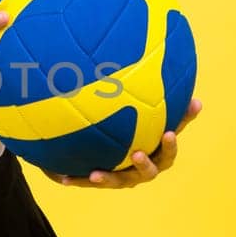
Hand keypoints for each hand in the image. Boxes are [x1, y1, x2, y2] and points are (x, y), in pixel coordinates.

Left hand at [40, 97, 202, 187]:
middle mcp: (145, 167)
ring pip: (120, 181)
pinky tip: (63, 178)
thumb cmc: (138, 121)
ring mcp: (125, 177)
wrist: (115, 150)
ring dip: (110, 178)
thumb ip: (154, 90)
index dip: (172, 141)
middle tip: (138, 153)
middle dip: (145, 164)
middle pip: (151, 171)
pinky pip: (90, 182)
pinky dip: (78, 180)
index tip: (169, 132)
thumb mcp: (145, 104)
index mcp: (158, 150)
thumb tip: (159, 54)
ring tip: (97, 174)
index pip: (169, 146)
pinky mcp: (104, 180)